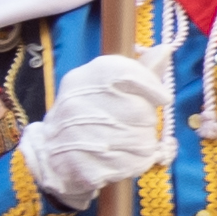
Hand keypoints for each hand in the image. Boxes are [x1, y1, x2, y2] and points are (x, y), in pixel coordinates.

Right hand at [17, 49, 174, 201]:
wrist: (50, 150)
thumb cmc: (88, 111)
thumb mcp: (106, 85)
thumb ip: (139, 70)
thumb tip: (166, 49)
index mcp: (84, 78)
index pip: (127, 74)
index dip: (151, 86)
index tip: (163, 98)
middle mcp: (78, 104)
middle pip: (140, 111)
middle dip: (147, 120)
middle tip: (137, 123)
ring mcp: (78, 136)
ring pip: (141, 140)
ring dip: (146, 143)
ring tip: (130, 141)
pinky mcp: (85, 166)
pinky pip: (133, 164)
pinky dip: (138, 162)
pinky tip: (125, 158)